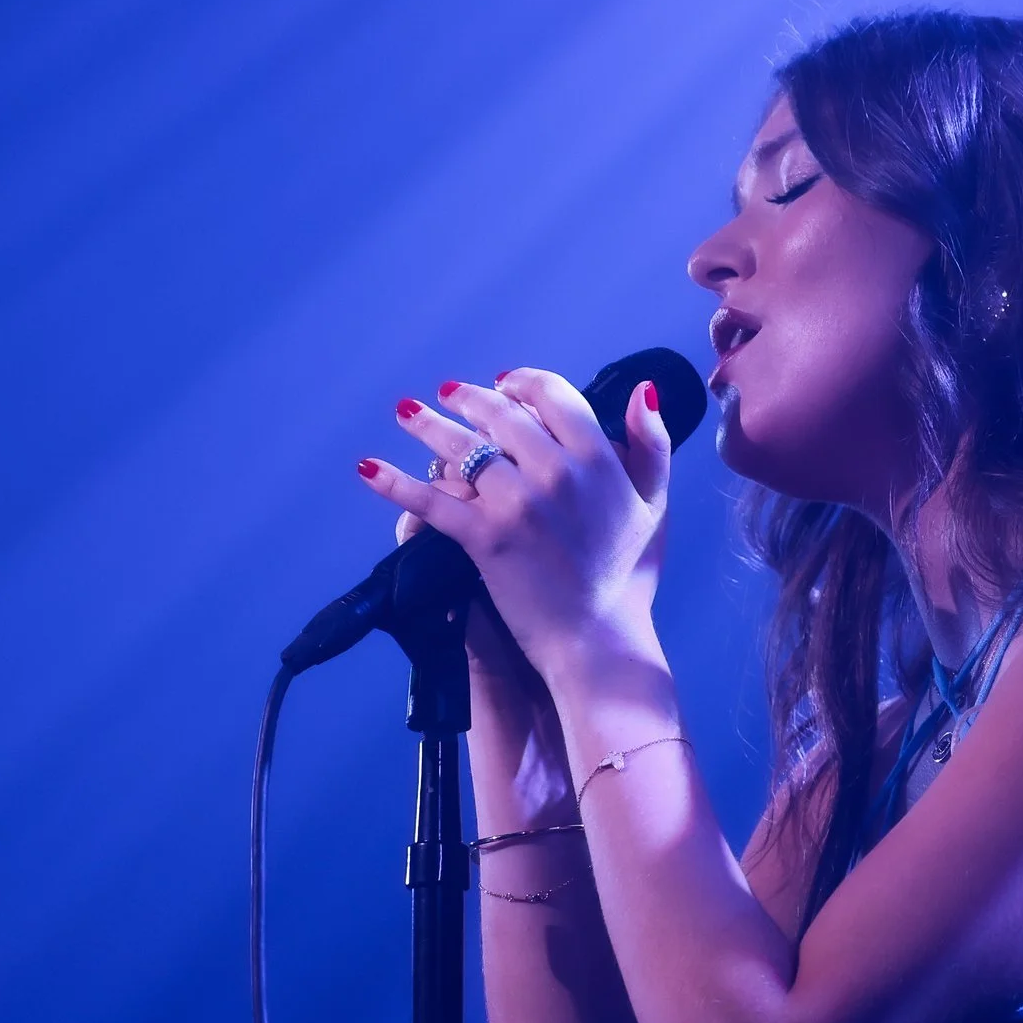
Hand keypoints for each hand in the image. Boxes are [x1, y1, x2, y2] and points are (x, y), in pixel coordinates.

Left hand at [359, 369, 672, 685]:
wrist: (599, 639)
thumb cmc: (627, 578)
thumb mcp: (653, 506)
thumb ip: (652, 446)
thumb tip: (642, 392)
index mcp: (599, 461)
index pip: (554, 396)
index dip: (524, 383)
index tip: (505, 383)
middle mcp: (558, 473)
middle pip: (503, 416)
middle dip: (470, 399)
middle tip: (449, 394)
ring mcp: (518, 504)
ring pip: (464, 450)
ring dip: (428, 426)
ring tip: (407, 412)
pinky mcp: (485, 538)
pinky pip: (433, 501)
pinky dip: (395, 484)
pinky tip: (369, 468)